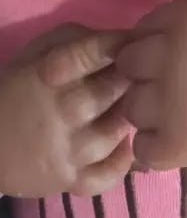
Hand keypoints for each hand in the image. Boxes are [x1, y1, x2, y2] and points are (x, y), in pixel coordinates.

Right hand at [0, 24, 132, 197]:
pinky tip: (121, 143)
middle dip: (132, 77)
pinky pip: (109, 173)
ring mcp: (69, 148)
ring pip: (118, 129)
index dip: (124, 43)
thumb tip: (116, 39)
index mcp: (53, 72)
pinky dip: (123, 159)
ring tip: (128, 107)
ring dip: (129, 115)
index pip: (99, 50)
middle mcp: (64, 110)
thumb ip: (74, 38)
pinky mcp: (71, 179)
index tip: (134, 43)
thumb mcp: (36, 52)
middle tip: (140, 74)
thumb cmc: (16, 89)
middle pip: (115, 87)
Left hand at [117, 0, 186, 170]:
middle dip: (143, 75)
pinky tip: (176, 137)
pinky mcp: (176, 142)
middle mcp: (170, 56)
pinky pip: (142, 145)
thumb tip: (160, 10)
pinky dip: (154, 145)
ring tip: (178, 112)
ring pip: (131, 106)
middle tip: (171, 86)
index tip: (167, 58)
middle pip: (127, 67)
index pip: (137, 32)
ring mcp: (170, 102)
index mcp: (182, 22)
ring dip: (148, 111)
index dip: (149, 45)